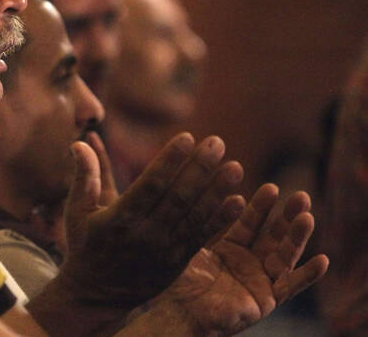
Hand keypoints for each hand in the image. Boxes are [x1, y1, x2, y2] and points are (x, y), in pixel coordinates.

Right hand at [60, 133, 245, 306]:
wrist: (96, 296)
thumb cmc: (85, 246)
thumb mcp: (77, 211)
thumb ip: (84, 176)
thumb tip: (80, 142)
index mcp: (119, 218)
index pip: (150, 185)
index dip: (169, 161)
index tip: (187, 137)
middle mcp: (144, 234)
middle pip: (177, 197)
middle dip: (199, 168)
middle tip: (217, 142)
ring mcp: (163, 250)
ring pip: (194, 216)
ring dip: (217, 191)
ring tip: (235, 167)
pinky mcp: (177, 262)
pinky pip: (202, 238)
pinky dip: (220, 220)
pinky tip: (238, 201)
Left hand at [153, 184, 328, 335]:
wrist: (177, 312)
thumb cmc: (177, 280)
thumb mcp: (192, 245)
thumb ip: (205, 224)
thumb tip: (205, 187)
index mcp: (230, 248)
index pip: (249, 223)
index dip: (260, 207)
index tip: (271, 187)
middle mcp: (248, 263)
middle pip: (272, 236)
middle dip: (287, 216)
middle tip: (301, 195)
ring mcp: (258, 282)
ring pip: (284, 256)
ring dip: (297, 238)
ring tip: (307, 217)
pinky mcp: (265, 301)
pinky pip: (289, 288)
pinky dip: (307, 276)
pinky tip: (322, 260)